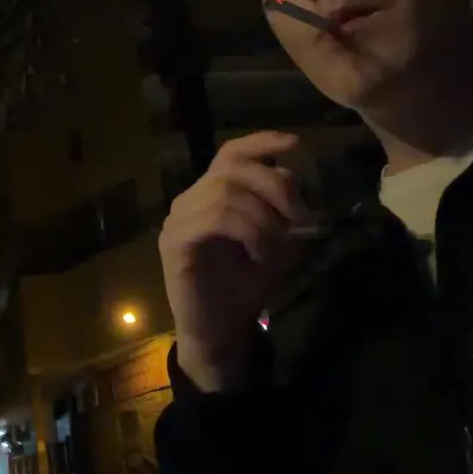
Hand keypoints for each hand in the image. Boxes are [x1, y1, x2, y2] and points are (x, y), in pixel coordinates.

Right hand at [159, 131, 304, 390]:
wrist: (222, 331)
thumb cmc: (246, 287)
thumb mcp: (279, 244)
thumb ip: (285, 213)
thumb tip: (294, 180)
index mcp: (213, 194)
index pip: (232, 153)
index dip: (261, 142)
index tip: (295, 143)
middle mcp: (191, 200)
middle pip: (233, 169)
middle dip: (274, 186)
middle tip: (298, 218)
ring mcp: (179, 220)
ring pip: (225, 192)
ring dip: (262, 217)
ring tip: (275, 247)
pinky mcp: (174, 242)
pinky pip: (214, 218)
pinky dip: (247, 230)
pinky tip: (259, 254)